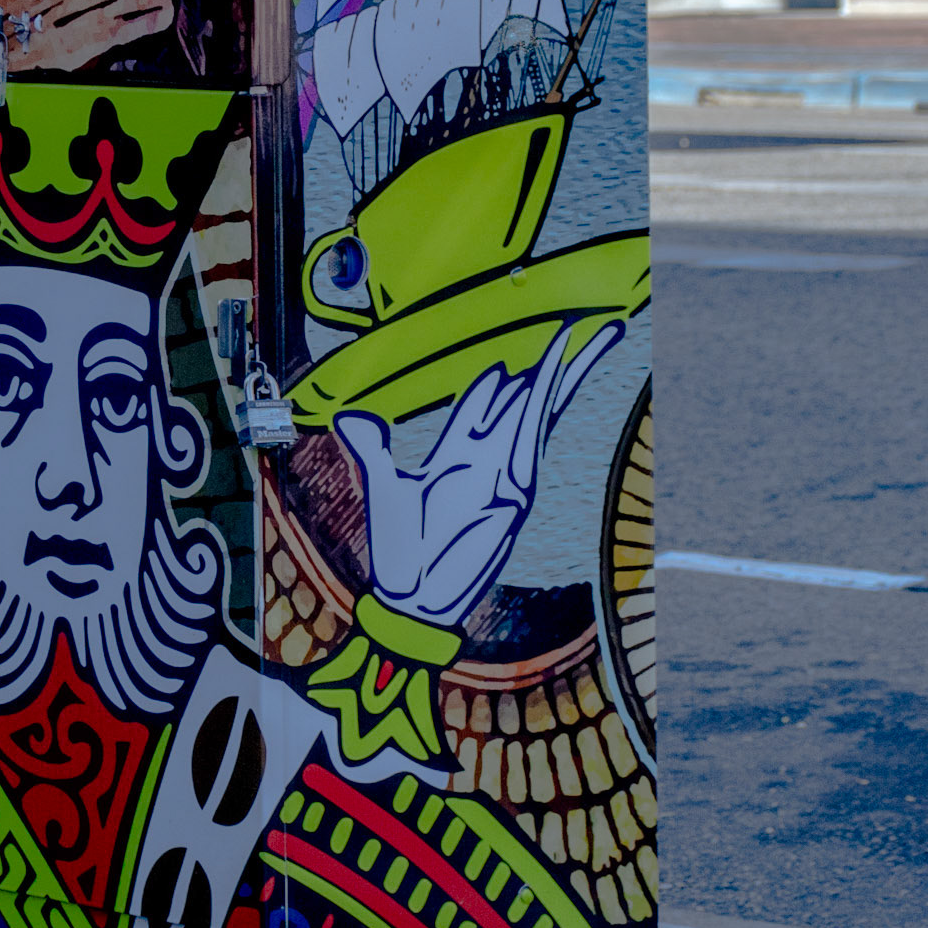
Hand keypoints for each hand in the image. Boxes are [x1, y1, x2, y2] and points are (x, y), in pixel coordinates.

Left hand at [336, 326, 582, 629]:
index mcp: (456, 459)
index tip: (500, 366)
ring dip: (556, 376)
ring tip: (577, 340)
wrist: (416, 597)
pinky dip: (542, 408)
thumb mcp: (383, 489)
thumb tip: (350, 417)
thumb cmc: (402, 551)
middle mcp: (485, 461)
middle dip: (543, 369)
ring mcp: (503, 473)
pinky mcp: (514, 492)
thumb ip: (371, 450)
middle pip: (519, 404)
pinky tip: (552, 381)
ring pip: (534, 413)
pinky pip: (531, 441)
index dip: (490, 387)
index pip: (479, 411)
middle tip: (565, 331)